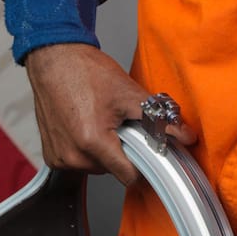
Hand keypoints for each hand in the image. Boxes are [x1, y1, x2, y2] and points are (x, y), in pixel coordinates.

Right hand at [24, 43, 196, 184]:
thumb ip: (160, 118)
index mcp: (93, 142)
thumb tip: (186, 135)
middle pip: (112, 170)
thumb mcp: (129, 93)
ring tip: (99, 120)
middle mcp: (73, 156)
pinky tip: (84, 125)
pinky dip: (85, 149)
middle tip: (119, 123)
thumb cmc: (86, 71)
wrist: (55, 58)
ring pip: (95, 167)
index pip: (128, 176)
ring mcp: (59, 158)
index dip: (142, 163)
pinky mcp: (51, 156)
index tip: (146, 149)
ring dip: (102, 150)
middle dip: (121, 150)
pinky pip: (78, 163)